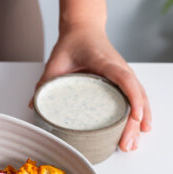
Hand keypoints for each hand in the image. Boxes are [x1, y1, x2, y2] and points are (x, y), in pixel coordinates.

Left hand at [31, 26, 150, 151]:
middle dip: (133, 122)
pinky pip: (136, 97)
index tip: (134, 116)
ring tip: (133, 144)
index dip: (132, 97)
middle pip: (135, 96)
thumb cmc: (72, 43)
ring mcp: (123, 74)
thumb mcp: (55, 62)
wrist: (83, 29)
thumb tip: (32, 106)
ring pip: (139, 98)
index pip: (123, 78)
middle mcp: (119, 68)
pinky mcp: (122, 80)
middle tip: (127, 144)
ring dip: (138, 122)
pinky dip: (140, 112)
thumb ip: (44, 83)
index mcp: (105, 61)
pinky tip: (140, 129)